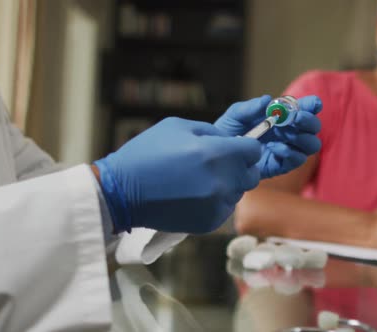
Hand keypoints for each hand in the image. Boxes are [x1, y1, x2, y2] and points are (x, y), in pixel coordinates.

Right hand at [94, 117, 260, 233]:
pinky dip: (215, 202)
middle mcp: (223, 181)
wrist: (122, 192)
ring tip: (200, 181)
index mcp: (218, 153)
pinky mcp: (210, 222)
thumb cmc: (147, 154)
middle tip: (218, 165)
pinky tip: (194, 196)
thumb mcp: (179, 126)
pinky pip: (224, 209)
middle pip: (251, 174)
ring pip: (238, 192)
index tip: (235, 148)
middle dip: (239, 167)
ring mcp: (218, 204)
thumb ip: (211, 131)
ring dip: (227, 185)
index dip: (245, 147)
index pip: (254, 150)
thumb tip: (229, 139)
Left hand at [214, 95, 321, 177]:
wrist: (218, 153)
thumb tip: (268, 100)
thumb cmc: (228, 131)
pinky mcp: (281, 166)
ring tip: (284, 134)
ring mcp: (287, 149)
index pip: (304, 109)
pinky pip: (297, 160)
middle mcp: (289, 132)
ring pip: (311, 145)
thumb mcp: (235, 115)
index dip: (312, 105)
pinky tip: (274, 147)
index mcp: (282, 116)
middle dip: (309, 122)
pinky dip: (289, 152)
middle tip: (296, 118)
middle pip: (313, 128)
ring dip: (302, 138)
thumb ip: (250, 108)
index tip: (314, 104)